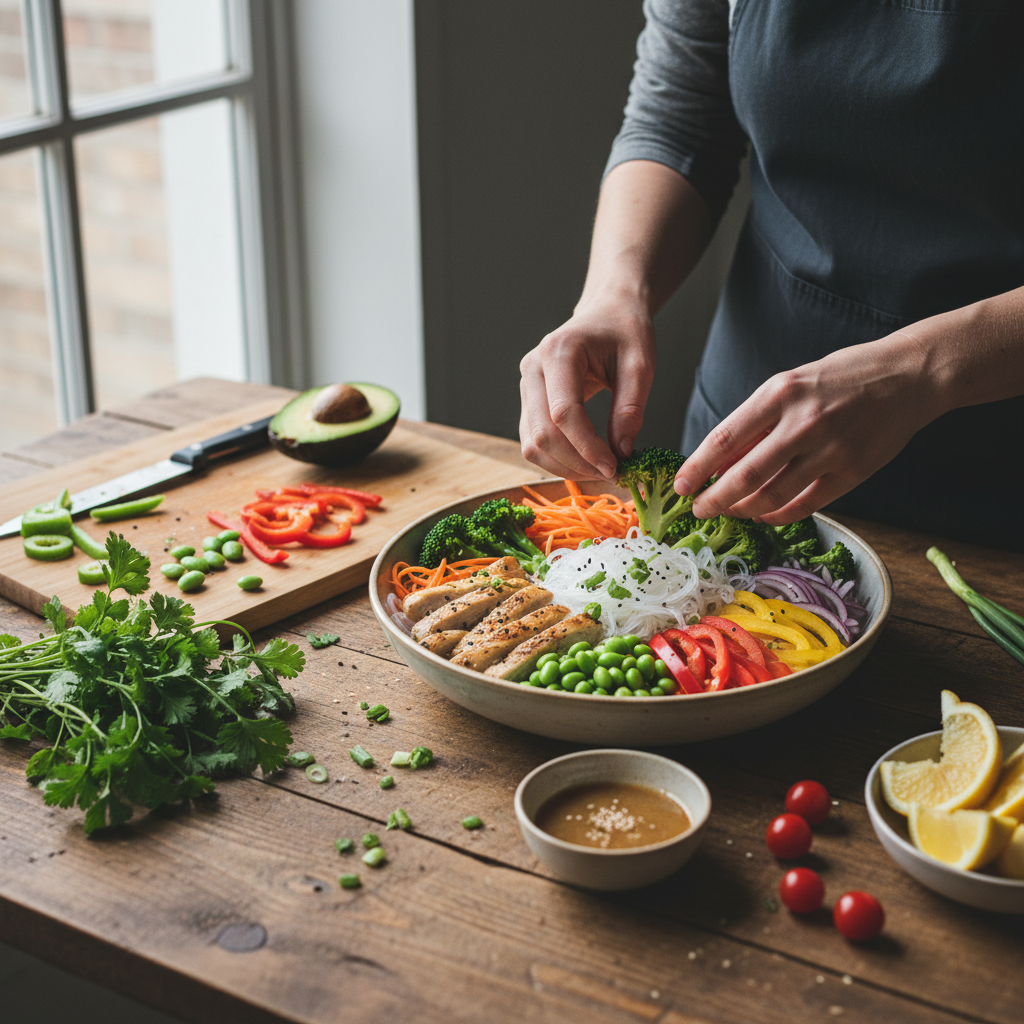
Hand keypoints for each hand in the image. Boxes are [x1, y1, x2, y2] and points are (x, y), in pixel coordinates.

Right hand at [519, 299, 655, 479]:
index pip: (564, 413)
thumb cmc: (625, 332)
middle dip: (577, 463)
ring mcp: (525, 386)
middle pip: (542, 434)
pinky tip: (586, 462)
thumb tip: (621, 452)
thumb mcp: (640, 364)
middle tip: (612, 474)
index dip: (588, 447)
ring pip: (532, 444)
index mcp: (558, 352)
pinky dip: (558, 460)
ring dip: (565, 467)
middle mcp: (532, 369)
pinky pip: (533, 441)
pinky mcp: (528, 402)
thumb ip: (630, 408)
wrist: (607, 313)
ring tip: (600, 470)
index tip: (615, 466)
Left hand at [674, 332, 942, 524]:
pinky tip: (763, 513)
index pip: (725, 439)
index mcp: (781, 393)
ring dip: (743, 509)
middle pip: (745, 476)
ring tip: (729, 510)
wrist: (910, 375)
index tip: (681, 485)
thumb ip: (758, 421)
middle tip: (699, 509)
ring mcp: (830, 451)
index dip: (697, 468)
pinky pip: (805, 506)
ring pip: (772, 496)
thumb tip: (718, 461)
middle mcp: (804, 422)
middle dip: (714, 499)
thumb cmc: (843, 376)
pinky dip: (778, 514)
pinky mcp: (853, 473)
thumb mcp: (792, 383)